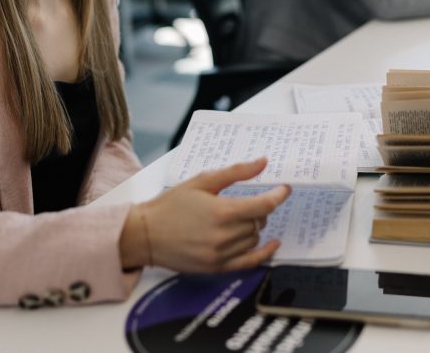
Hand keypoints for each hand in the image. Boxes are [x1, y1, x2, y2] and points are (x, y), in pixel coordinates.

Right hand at [119, 158, 290, 272]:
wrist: (144, 234)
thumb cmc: (170, 205)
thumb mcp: (202, 181)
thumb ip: (236, 172)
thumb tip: (262, 162)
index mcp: (221, 212)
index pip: (263, 205)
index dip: (278, 196)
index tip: (285, 189)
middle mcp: (224, 236)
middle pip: (259, 222)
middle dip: (259, 210)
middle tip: (249, 201)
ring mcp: (221, 254)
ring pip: (254, 239)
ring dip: (254, 227)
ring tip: (240, 218)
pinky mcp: (216, 267)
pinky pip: (250, 262)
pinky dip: (264, 253)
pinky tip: (273, 244)